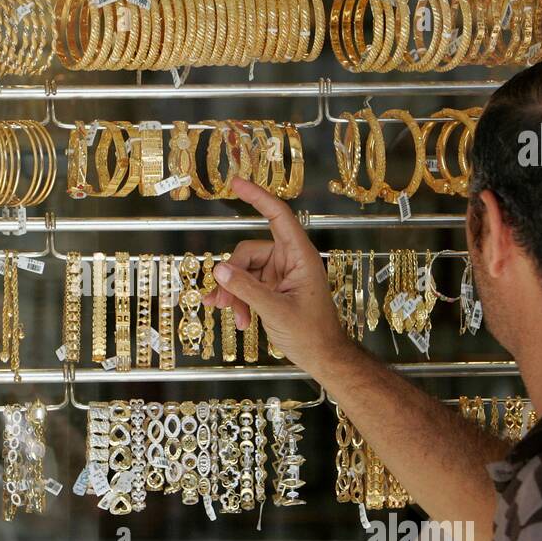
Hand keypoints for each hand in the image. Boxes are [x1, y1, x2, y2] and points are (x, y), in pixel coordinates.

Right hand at [203, 177, 346, 373]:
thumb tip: (219, 270)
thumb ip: (246, 289)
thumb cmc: (311, 334)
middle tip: (225, 302)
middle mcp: (289, 260)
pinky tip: (234, 316)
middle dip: (233, 277)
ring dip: (235, 293)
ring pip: (243, 271)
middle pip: (248, 252)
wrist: (321, 357)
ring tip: (235, 317)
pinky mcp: (272, 288)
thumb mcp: (276, 311)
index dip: (258, 197)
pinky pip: (246, 284)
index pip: (278, 216)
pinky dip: (238, 299)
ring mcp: (279, 274)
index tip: (236, 183)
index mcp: (300, 256)